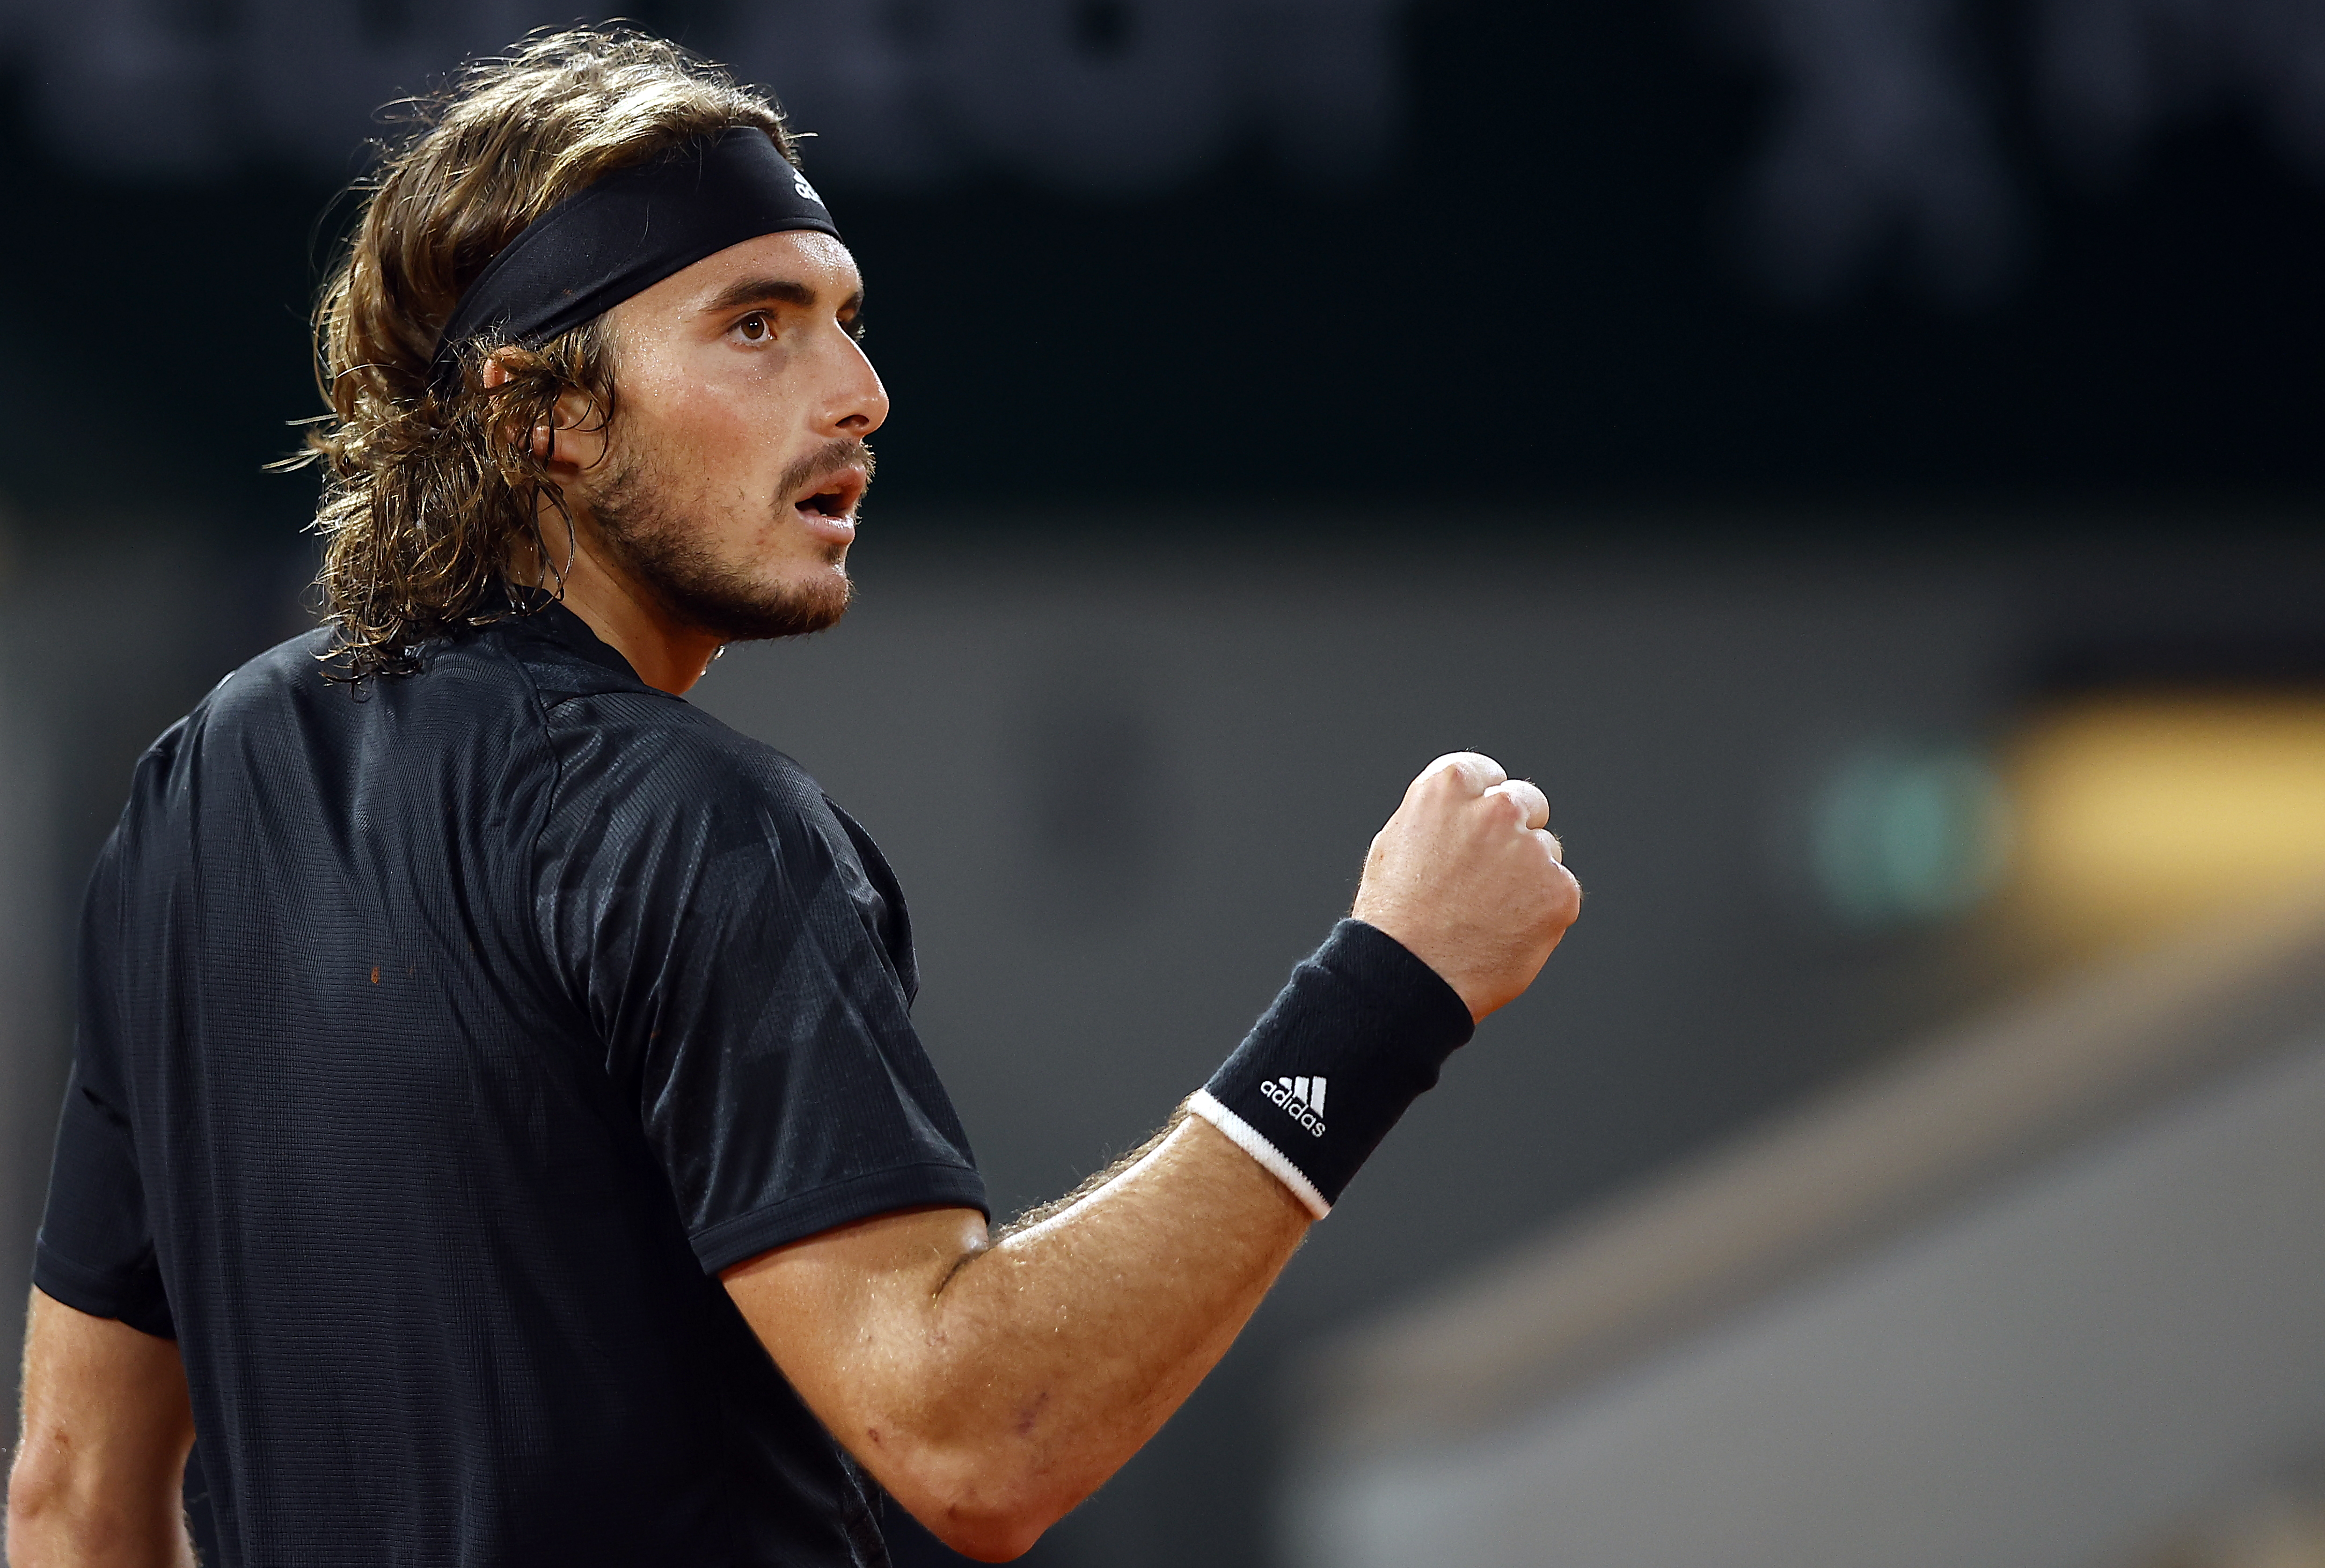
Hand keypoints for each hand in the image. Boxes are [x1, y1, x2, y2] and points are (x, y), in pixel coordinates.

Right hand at [1350, 752, 1580, 1021]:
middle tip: (1485, 875)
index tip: (1477, 827)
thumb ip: (1442, 816)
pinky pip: (1559, 890)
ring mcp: (1531, 850)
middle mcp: (1495, 808)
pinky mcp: (1559, 891)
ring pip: (1545, 850)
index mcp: (1448, 786)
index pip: (1487, 774)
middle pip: (1526, 803)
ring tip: (1486, 912)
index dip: (1481, 803)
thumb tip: (1470, 812)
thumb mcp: (1398, 843)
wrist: (1409, 977)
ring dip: (1527, 874)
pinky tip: (1505, 931)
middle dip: (1512, 831)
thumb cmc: (1395, 918)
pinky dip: (1540, 911)